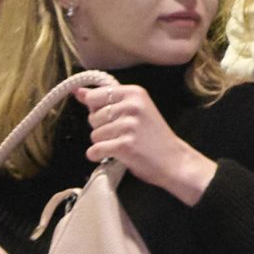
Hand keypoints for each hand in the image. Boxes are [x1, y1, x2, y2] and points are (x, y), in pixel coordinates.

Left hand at [75, 77, 214, 203]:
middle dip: (101, 128)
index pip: (96, 95)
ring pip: (93, 135)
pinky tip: (115, 155)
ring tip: (123, 144)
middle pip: (92, 116)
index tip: (112, 118)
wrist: (175, 161)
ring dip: (103, 143)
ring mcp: (129, 126)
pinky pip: (95, 150)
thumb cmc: (154, 137)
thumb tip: (78, 91)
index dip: (98, 110)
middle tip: (122, 134)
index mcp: (134, 93)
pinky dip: (99, 156)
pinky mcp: (124, 145)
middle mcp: (132, 106)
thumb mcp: (135, 110)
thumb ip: (107, 100)